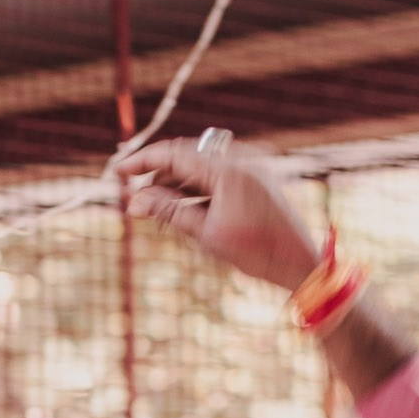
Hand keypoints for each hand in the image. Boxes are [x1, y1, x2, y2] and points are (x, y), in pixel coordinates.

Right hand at [121, 137, 323, 291]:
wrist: (300, 262)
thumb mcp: (206, 233)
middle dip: (158, 173)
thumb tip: (132, 201)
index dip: (142, 161)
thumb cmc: (256, 252)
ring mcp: (252, 164)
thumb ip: (168, 211)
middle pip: (187, 155)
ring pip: (201, 164)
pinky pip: (218, 171)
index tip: (118, 171)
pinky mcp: (257, 174)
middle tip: (135, 192)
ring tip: (155, 203)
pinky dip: (197, 184)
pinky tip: (182, 203)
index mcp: (229, 170)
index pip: (174, 154)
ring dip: (176, 180)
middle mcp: (242, 159)